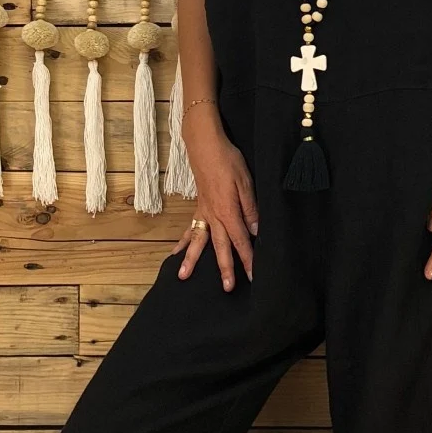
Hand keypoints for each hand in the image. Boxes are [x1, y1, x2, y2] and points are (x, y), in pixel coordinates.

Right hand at [171, 117, 258, 291]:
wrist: (205, 145)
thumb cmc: (228, 160)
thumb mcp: (245, 182)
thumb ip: (250, 208)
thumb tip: (255, 230)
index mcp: (228, 211)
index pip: (241, 240)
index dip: (248, 259)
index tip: (254, 276)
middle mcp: (213, 216)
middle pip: (221, 246)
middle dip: (225, 268)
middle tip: (227, 288)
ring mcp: (204, 213)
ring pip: (199, 241)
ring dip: (193, 260)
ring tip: (183, 277)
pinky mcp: (199, 208)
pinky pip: (190, 229)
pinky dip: (184, 243)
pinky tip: (176, 254)